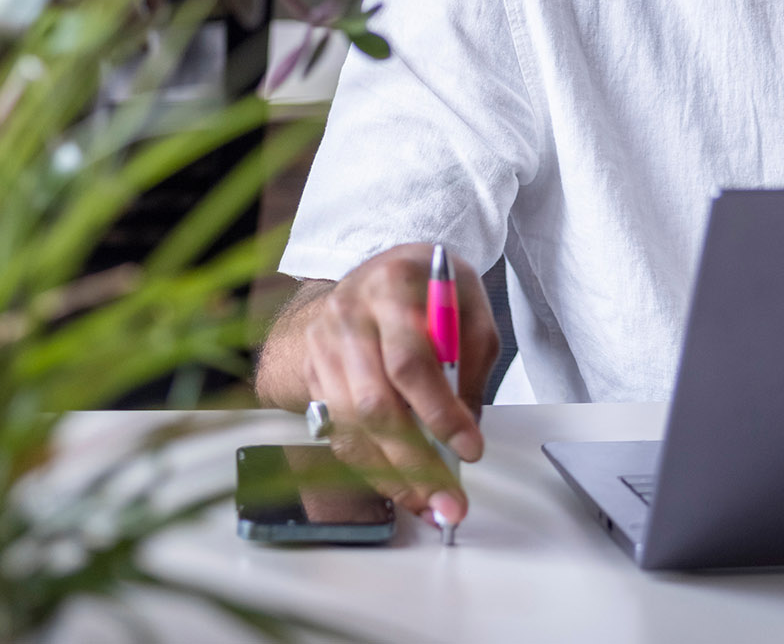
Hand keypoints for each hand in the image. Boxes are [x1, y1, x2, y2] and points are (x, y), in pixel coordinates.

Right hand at [256, 243, 500, 525]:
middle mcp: (348, 319)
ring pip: (353, 428)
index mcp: (391, 289)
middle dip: (416, 462)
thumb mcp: (467, 305)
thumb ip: (470, 361)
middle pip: (375, 405)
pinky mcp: (313, 376)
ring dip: (394, 476)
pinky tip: (402, 488)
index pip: (410, 363)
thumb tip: (466, 429)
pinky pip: (340, 434)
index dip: (440, 413)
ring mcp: (323, 348)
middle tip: (450, 500)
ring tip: (430, 506)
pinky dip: (372, 468)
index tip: (471, 448)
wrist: (374, 276)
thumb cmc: (428, 289)